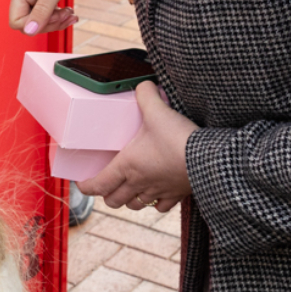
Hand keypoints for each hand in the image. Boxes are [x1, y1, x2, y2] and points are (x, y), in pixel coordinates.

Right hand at [9, 0, 105, 34]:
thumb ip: (42, 11)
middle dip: (49, 23)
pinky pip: (46, 12)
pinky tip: (69, 11)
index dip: (35, 25)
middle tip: (67, 15)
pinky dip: (58, 15)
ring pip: (38, 18)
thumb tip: (29, 31)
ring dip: (55, 20)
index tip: (55, 17)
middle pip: (29, 22)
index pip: (17, 21)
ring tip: (70, 14)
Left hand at [80, 82, 193, 212]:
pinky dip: (156, 203)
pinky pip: (161, 207)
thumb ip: (146, 95)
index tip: (81, 183)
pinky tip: (157, 194)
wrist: (208, 160)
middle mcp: (139, 183)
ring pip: (135, 205)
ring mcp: (158, 191)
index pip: (98, 184)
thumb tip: (143, 84)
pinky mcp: (177, 195)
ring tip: (130, 190)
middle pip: (114, 200)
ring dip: (129, 200)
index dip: (86, 186)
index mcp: (127, 166)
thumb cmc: (178, 139)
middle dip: (108, 195)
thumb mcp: (158, 110)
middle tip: (107, 185)